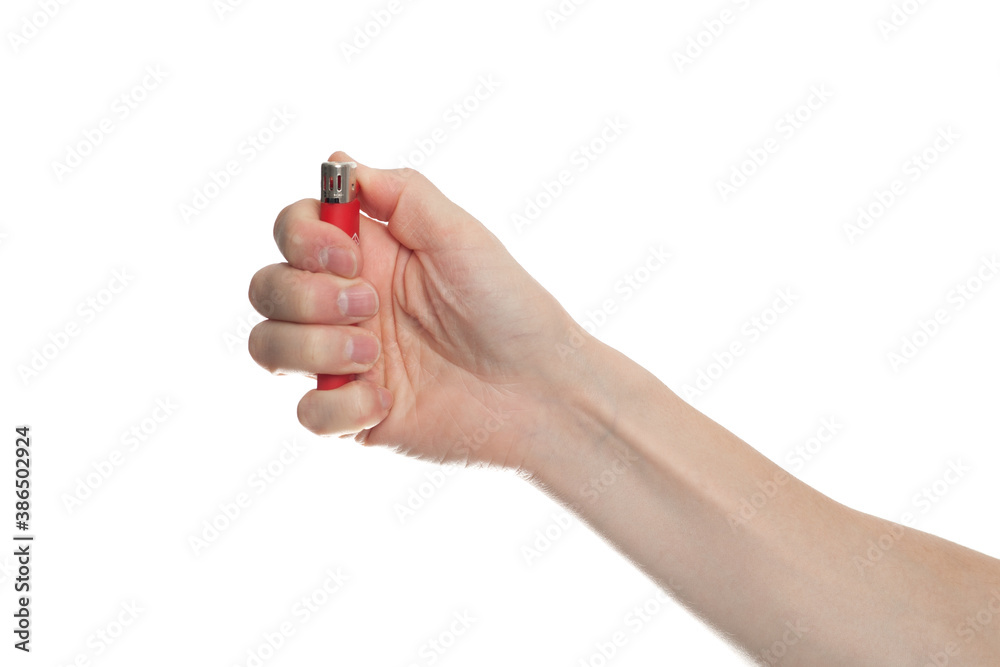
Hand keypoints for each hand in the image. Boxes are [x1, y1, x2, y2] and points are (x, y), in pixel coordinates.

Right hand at [248, 152, 588, 469]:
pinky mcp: (354, 415)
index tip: (347, 254)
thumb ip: (400, 192)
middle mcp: (344, 306)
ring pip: (266, 348)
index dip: (301, 239)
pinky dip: (340, 405)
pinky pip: (307, 413)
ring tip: (376, 354)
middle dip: (303, 296)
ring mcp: (343, 361)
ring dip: (313, 348)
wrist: (540, 387)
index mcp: (366, 256)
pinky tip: (389, 401)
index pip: (291, 231)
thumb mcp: (459, 233)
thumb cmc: (508, 305)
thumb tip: (339, 160)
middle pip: (264, 288)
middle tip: (369, 305)